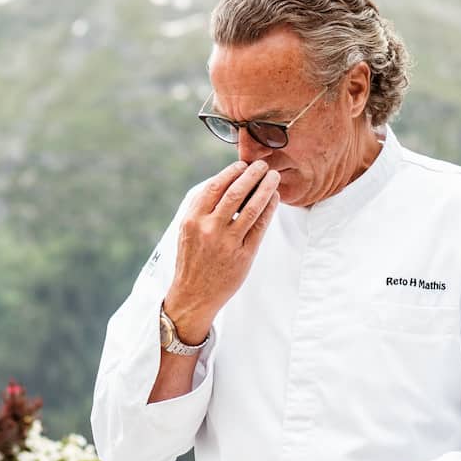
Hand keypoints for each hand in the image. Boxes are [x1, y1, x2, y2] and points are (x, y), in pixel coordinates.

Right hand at [163, 160, 279, 343]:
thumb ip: (200, 210)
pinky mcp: (243, 255)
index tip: (241, 164)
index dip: (230, 172)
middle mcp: (209, 229)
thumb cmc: (192, 261)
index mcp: (192, 220)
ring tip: (273, 177)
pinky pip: (260, 226)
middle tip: (263, 165)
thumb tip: (221, 184)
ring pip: (251, 207)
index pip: (214, 187)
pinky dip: (268, 209)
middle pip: (235, 193)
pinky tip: (273, 199)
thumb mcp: (186, 232)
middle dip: (251, 174)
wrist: (193, 295)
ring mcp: (227, 242)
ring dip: (265, 188)